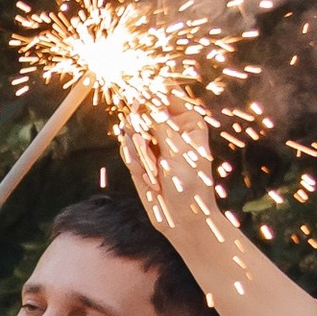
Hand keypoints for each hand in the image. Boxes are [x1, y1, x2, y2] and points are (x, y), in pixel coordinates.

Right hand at [120, 102, 223, 248]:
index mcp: (189, 120)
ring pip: (132, 132)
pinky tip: (149, 179)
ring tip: (154, 172)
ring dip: (139, 152)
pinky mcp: (141, 157)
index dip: (148, 98)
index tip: (136, 101)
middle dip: (142, 133)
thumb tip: (142, 101)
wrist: (182, 218)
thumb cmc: (189, 184)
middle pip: (144, 113)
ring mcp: (155, 142)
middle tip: (149, 149)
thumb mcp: (177, 150)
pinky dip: (134, 164)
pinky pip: (127, 150)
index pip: (164, 98)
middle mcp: (172, 128)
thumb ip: (158, 123)